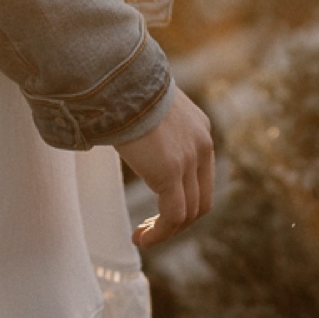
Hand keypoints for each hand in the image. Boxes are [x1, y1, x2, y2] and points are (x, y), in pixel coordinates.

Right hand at [118, 87, 214, 247]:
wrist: (116, 78)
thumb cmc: (120, 89)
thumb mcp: (144, 107)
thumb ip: (147, 127)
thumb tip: (124, 134)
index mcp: (200, 129)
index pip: (202, 177)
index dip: (183, 199)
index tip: (158, 209)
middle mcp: (202, 145)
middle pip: (201, 199)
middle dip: (177, 221)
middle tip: (150, 229)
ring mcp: (189, 159)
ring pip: (188, 212)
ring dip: (166, 231)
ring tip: (142, 237)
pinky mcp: (171, 172)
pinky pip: (173, 215)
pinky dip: (159, 233)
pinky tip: (141, 239)